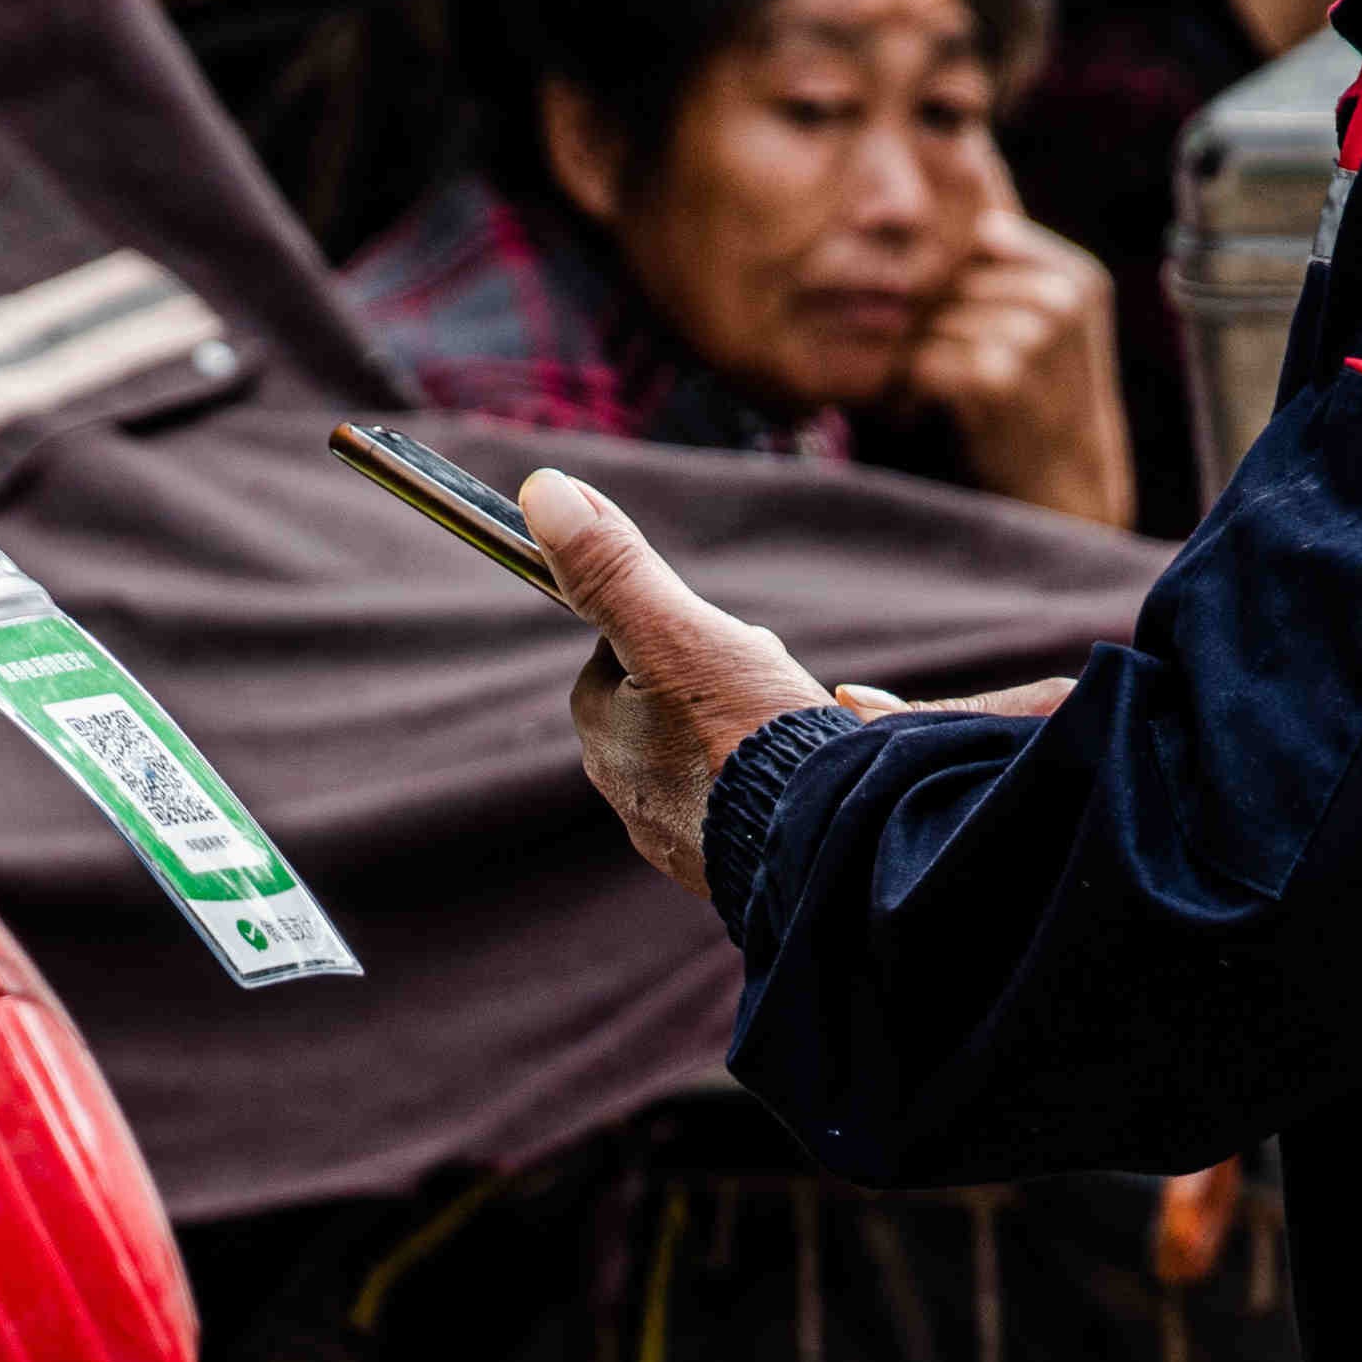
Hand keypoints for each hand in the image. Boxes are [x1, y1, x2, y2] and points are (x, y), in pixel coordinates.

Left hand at [522, 468, 834, 901]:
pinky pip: (738, 807)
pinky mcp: (724, 870)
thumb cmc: (747, 738)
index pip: (623, 659)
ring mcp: (675, 840)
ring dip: (743, 737)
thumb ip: (613, 569)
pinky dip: (763, 788)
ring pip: (706, 755)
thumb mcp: (680, 634)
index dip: (676, 639)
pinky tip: (796, 784)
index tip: (721, 650)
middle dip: (714, 687)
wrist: (820, 847)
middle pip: (668, 705)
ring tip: (787, 737)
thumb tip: (542, 490)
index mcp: (603, 738)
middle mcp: (625, 795)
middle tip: (763, 694)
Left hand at [901, 203, 1135, 528]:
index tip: (927, 302)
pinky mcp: (1000, 377)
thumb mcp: (1044, 324)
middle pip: (945, 272)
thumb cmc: (1037, 404)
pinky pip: (921, 358)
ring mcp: (1034, 335)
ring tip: (924, 383)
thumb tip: (956, 173)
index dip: (937, 264)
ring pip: (927, 314)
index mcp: (1074, 274)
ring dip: (910, 350)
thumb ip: (1004, 265)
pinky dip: (909, 385)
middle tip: (913, 349)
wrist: (1063, 495)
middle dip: (918, 310)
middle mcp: (1061, 296)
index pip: (977, 231)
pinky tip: (924, 407)